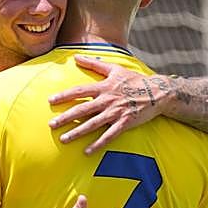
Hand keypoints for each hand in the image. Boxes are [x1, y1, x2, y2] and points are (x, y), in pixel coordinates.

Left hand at [48, 55, 168, 153]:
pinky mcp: (125, 123)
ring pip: (93, 124)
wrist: (157, 92)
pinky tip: (86, 151)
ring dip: (77, 132)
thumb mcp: (115, 69)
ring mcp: (116, 112)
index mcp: (104, 87)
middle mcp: (108, 100)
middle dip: (66, 117)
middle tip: (51, 125)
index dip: (65, 95)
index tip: (50, 101)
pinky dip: (98, 144)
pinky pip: (109, 135)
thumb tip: (76, 56)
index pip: (80, 91)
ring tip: (63, 139)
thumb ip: (94, 64)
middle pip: (83, 109)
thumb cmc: (134, 80)